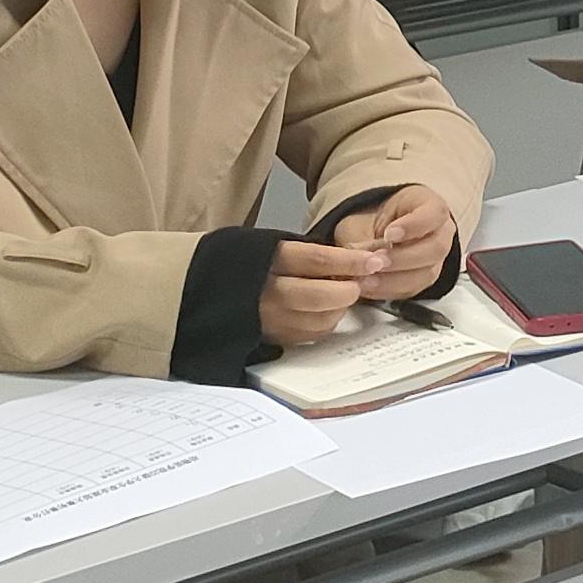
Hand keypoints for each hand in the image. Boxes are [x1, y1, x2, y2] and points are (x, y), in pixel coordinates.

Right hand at [257, 233, 390, 347]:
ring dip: (339, 309)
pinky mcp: (271, 337)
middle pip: (319, 295)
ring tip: (342, 295)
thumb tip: (353, 258)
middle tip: (359, 283)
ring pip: (318, 321)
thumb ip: (309, 253)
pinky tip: (326, 311)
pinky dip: (325, 323)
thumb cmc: (246, 261)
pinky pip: (309, 335)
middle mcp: (266, 291)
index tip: (374, 261)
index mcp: (267, 259)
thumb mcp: (271, 244)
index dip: (350, 261)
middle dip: (347, 290)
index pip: (317, 260)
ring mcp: (268, 318)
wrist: (208, 288)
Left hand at [325, 190, 456, 305]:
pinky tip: (371, 287)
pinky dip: (390, 290)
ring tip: (368, 279)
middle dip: (403, 258)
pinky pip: (413, 289)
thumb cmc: (374, 219)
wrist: (375, 234)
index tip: (389, 234)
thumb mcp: (366, 218)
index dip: (414, 226)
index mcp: (431, 207)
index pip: (435, 214)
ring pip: (427, 273)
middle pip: (435, 249)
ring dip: (395, 279)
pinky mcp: (423, 280)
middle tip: (377, 261)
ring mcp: (436, 259)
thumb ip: (364, 234)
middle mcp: (441, 233)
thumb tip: (356, 253)